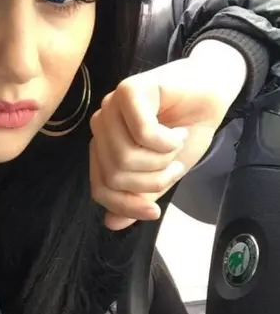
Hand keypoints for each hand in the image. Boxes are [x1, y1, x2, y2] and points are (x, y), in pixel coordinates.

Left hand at [90, 40, 247, 229]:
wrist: (212, 95)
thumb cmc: (185, 131)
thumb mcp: (161, 174)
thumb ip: (138, 196)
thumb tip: (111, 223)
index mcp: (104, 147)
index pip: (101, 189)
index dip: (126, 206)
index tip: (154, 213)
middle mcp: (102, 126)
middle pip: (114, 176)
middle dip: (152, 180)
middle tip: (174, 165)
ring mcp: (112, 107)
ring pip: (125, 157)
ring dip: (162, 160)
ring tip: (177, 145)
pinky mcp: (130, 90)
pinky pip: (143, 134)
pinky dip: (168, 142)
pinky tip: (178, 132)